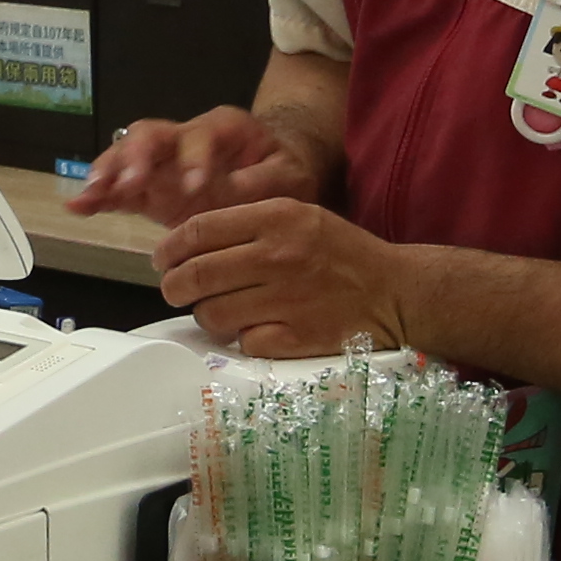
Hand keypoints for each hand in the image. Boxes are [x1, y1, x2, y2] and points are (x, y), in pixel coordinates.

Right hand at [77, 104, 311, 223]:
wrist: (276, 171)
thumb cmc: (285, 169)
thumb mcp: (290, 175)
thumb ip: (263, 182)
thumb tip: (231, 193)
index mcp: (222, 129)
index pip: (201, 136)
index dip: (195, 159)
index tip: (195, 187)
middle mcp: (185, 138)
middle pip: (152, 135)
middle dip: (137, 157)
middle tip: (130, 185)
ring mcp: (163, 162)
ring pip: (127, 154)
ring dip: (109, 171)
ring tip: (91, 193)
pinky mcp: (150, 187)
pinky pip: (118, 186)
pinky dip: (98, 194)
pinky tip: (76, 207)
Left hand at [156, 197, 417, 357]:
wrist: (399, 293)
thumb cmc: (344, 254)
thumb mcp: (301, 217)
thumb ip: (249, 224)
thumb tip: (188, 243)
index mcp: (277, 219)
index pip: (199, 231)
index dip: (169, 249)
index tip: (161, 260)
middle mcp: (279, 256)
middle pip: (196, 275)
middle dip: (174, 286)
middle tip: (175, 290)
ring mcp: (287, 300)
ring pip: (212, 313)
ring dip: (206, 315)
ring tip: (218, 311)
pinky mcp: (296, 340)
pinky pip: (243, 342)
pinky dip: (242, 339)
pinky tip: (255, 329)